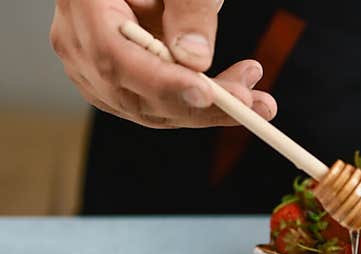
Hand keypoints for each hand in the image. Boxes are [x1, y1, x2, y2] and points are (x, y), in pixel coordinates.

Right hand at [50, 0, 276, 127]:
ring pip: (150, 108)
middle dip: (202, 107)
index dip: (164, 84)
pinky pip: (156, 104)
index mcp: (83, 2)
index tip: (208, 94)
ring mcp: (92, 65)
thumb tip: (195, 61)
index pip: (114, 58)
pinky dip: (198, 104)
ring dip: (209, 110)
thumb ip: (188, 7)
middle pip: (135, 95)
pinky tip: (233, 92)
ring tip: (257, 96)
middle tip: (257, 104)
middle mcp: (78, 40)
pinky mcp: (115, 80)